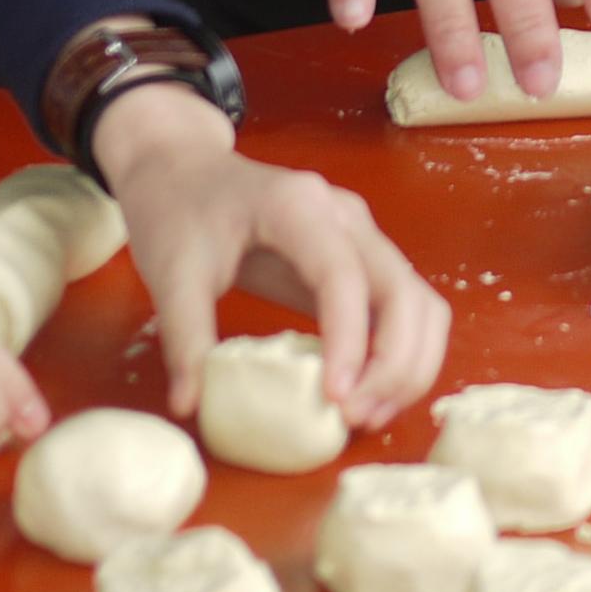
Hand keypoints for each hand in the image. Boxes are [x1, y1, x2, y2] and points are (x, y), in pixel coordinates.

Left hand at [91, 83, 452, 428]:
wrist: (185, 172)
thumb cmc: (179, 213)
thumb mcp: (170, 273)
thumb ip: (184, 338)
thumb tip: (189, 404)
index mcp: (298, 207)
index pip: (344, 275)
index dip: (349, 339)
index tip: (334, 398)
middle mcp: (346, 217)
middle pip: (403, 291)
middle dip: (394, 364)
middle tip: (355, 419)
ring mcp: (362, 236)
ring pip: (420, 303)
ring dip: (410, 365)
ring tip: (370, 416)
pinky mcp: (363, 261)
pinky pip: (406, 309)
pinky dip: (404, 355)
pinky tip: (371, 394)